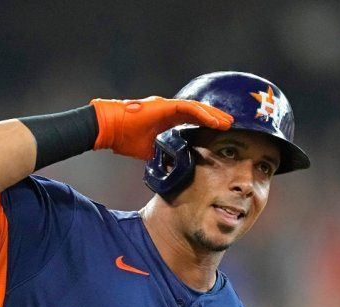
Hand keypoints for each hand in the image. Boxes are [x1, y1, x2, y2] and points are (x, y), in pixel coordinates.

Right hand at [90, 96, 232, 159]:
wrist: (109, 129)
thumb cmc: (124, 138)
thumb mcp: (148, 151)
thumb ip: (161, 154)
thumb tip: (170, 167)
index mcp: (166, 120)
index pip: (192, 120)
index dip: (206, 124)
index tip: (219, 131)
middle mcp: (168, 110)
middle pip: (198, 112)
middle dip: (214, 118)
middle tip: (230, 125)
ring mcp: (167, 106)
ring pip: (197, 108)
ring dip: (213, 115)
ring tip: (227, 122)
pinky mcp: (165, 105)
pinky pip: (189, 109)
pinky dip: (203, 115)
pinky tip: (214, 121)